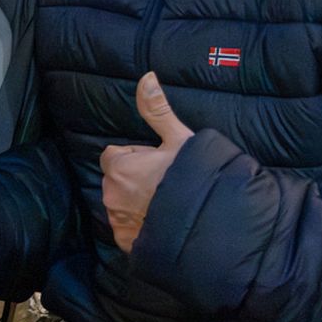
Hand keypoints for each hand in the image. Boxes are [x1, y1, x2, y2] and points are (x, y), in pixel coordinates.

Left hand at [100, 72, 193, 252]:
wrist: (209, 224)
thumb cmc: (194, 178)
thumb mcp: (179, 139)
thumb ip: (157, 109)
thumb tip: (146, 77)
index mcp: (119, 168)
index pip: (114, 156)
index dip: (136, 157)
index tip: (156, 162)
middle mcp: (111, 195)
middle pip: (116, 180)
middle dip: (134, 179)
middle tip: (165, 183)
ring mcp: (119, 222)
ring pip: (121, 205)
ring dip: (136, 203)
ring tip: (167, 203)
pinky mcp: (127, 243)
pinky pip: (128, 230)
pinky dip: (141, 227)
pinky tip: (163, 223)